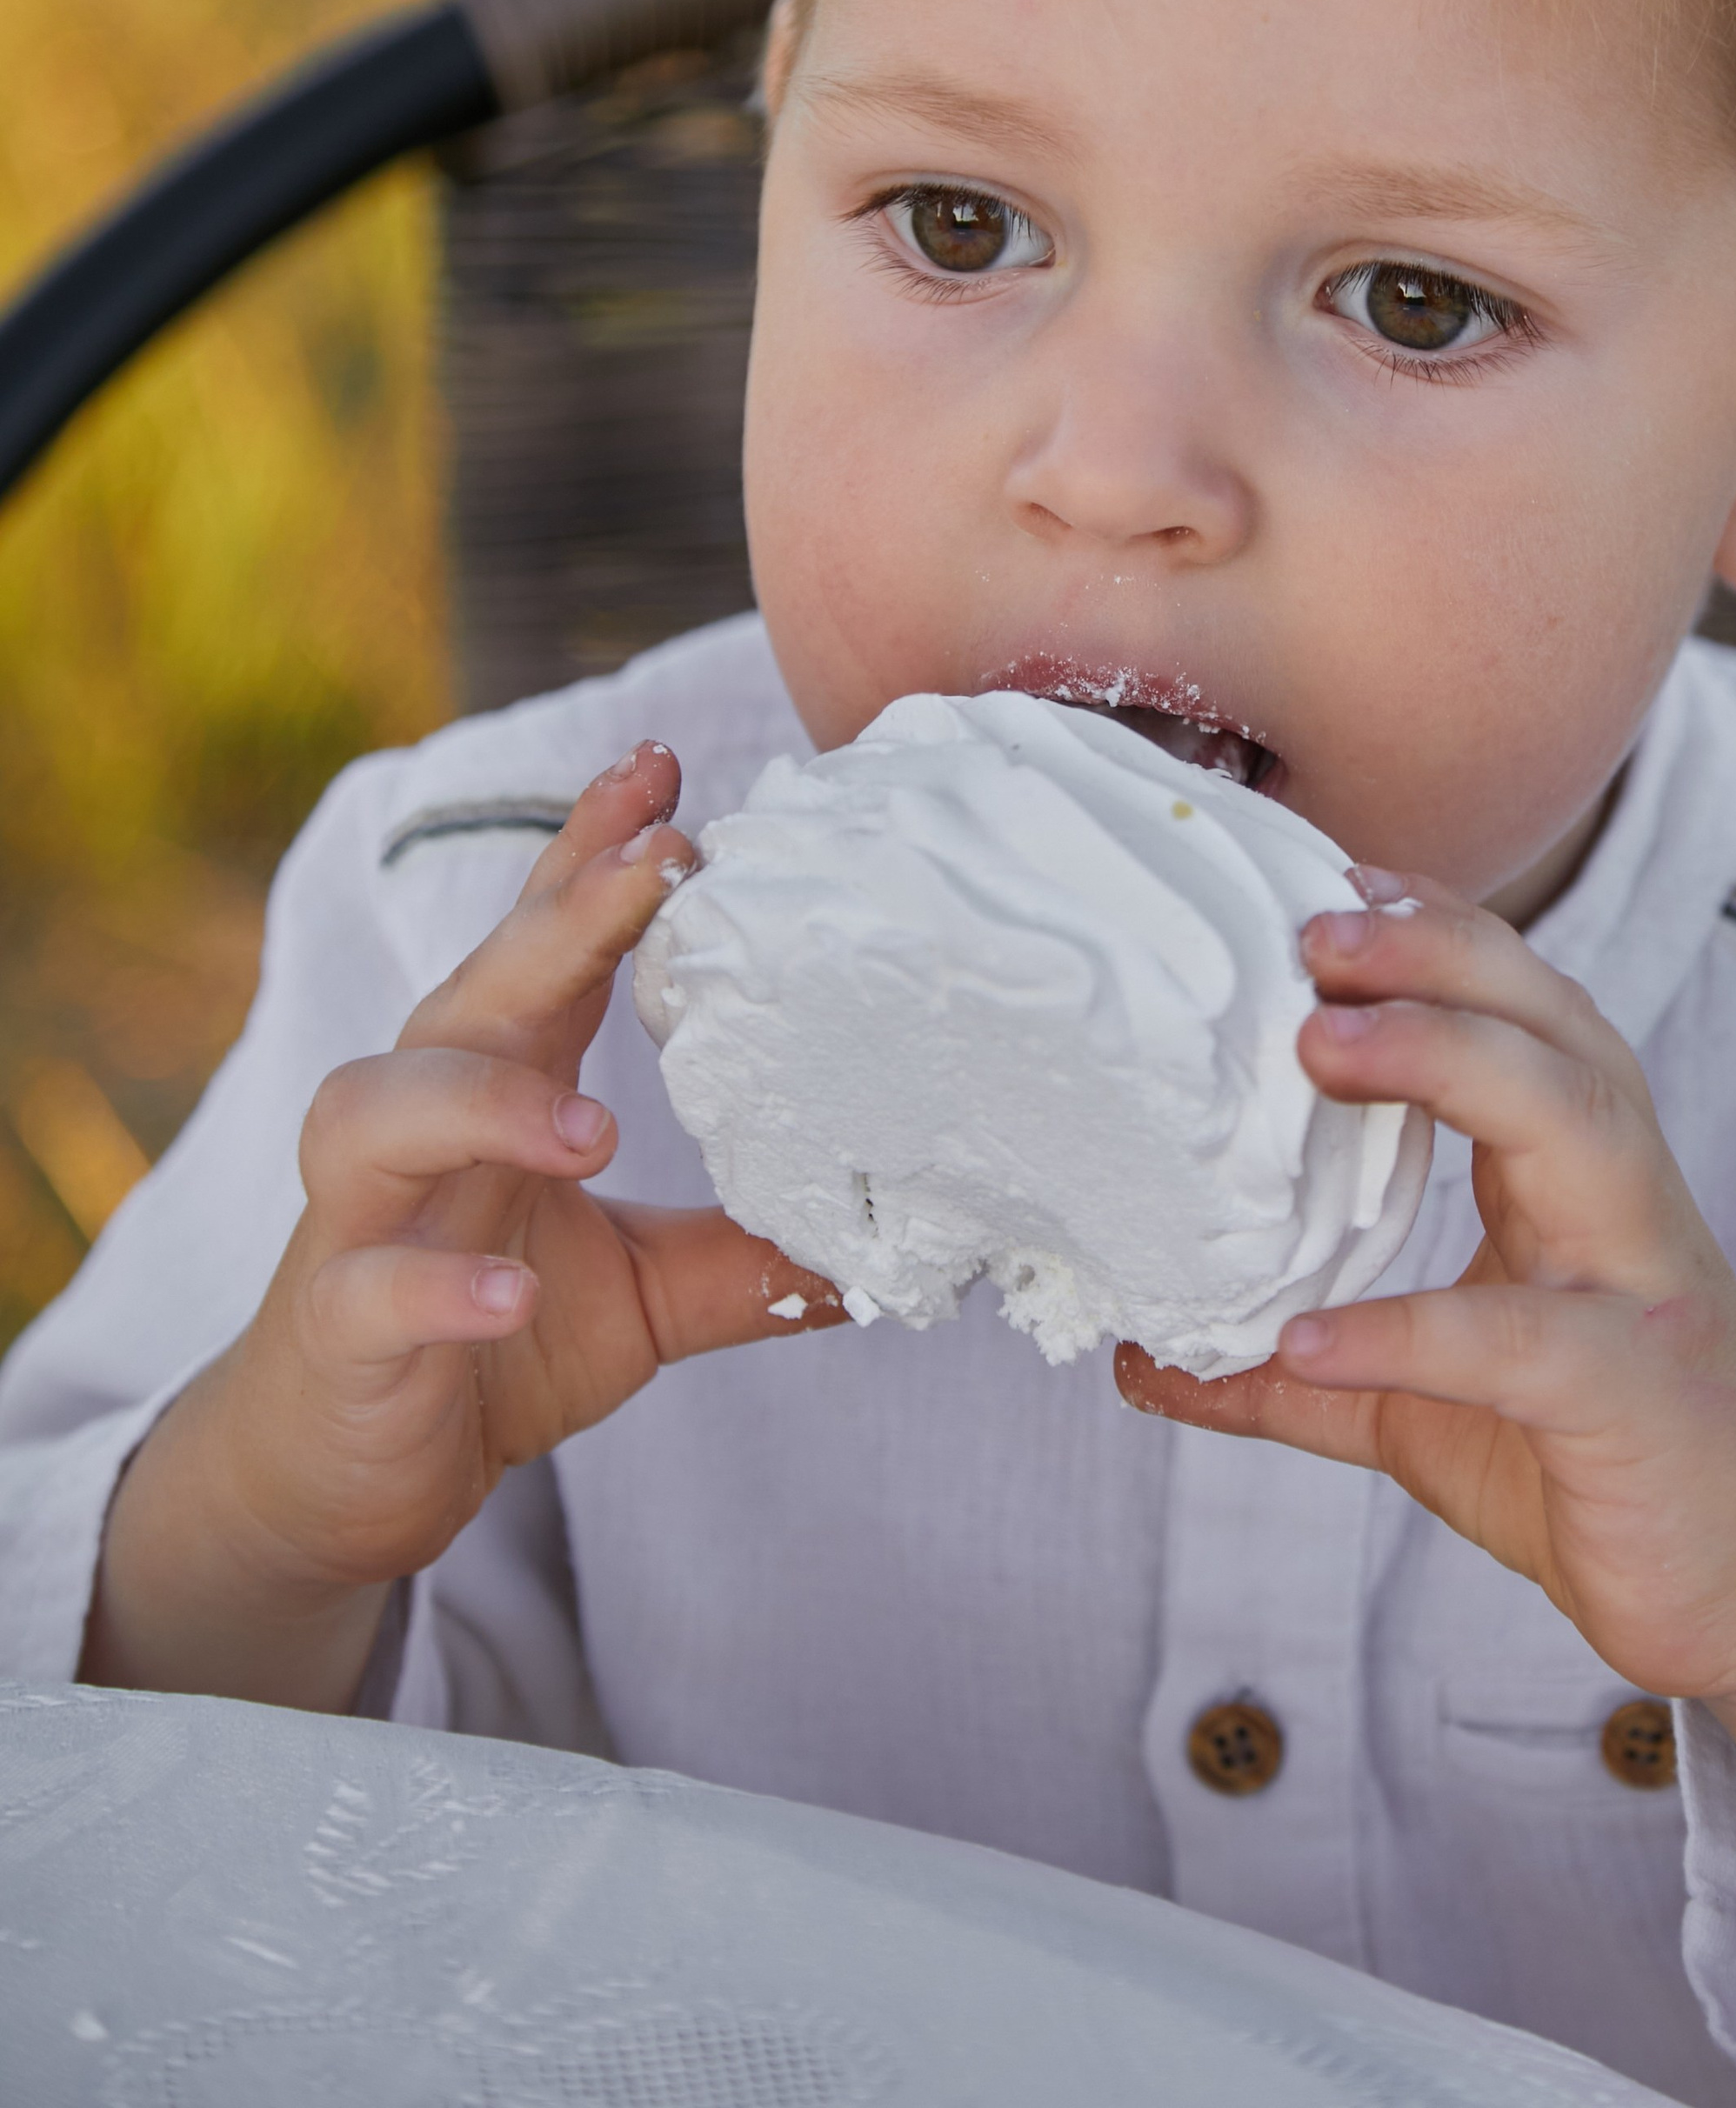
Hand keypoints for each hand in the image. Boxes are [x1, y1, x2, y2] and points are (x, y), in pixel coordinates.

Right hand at [83, 742, 841, 1709]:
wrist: (340, 1477)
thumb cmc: (491, 1346)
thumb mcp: (645, 1295)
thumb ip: (746, 1258)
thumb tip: (889, 1246)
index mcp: (500, 1083)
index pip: (545, 942)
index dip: (595, 852)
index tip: (665, 766)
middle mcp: (419, 1122)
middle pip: (479, 989)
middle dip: (565, 915)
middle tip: (663, 854)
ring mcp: (363, 1217)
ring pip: (384, 1112)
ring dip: (487, 1102)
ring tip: (595, 1125)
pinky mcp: (338, 1324)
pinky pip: (374, 1288)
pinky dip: (439, 1287)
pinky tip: (512, 1293)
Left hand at [1116, 874, 1735, 1975]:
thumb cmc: (1607, 1471)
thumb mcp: (1427, 1413)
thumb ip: (1305, 1377)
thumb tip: (1149, 1362)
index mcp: (1578, 1179)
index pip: (1522, 1012)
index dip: (1435, 937)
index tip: (1326, 886)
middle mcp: (1622, 1203)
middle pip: (1556, 1027)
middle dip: (1443, 957)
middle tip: (1316, 933)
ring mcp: (1640, 1290)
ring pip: (1577, 1124)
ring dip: (1454, 1061)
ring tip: (1321, 1045)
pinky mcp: (1636, 1400)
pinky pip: (1529, 1342)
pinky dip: (1417, 1328)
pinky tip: (1310, 1334)